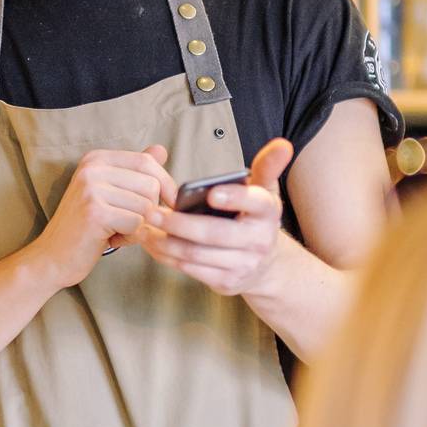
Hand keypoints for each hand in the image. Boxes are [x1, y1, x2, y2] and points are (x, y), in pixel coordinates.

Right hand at [26, 146, 177, 290]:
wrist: (52, 256)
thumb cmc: (85, 227)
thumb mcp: (110, 192)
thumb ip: (135, 172)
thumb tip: (162, 150)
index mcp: (96, 159)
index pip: (146, 161)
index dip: (165, 184)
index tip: (168, 203)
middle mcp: (92, 168)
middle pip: (150, 184)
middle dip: (151, 209)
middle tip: (128, 222)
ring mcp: (91, 189)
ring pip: (146, 206)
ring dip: (139, 226)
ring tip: (116, 231)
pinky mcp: (95, 213)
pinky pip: (137, 224)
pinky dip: (131, 237)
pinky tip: (112, 240)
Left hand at [139, 138, 293, 295]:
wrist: (265, 264)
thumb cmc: (254, 218)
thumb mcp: (264, 191)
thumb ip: (266, 166)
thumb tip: (281, 144)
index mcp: (267, 211)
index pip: (256, 202)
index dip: (234, 198)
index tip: (212, 193)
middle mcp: (259, 240)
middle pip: (215, 232)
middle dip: (180, 223)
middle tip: (152, 211)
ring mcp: (243, 264)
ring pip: (197, 254)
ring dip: (166, 241)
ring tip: (145, 227)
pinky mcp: (226, 282)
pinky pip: (191, 269)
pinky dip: (168, 257)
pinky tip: (153, 245)